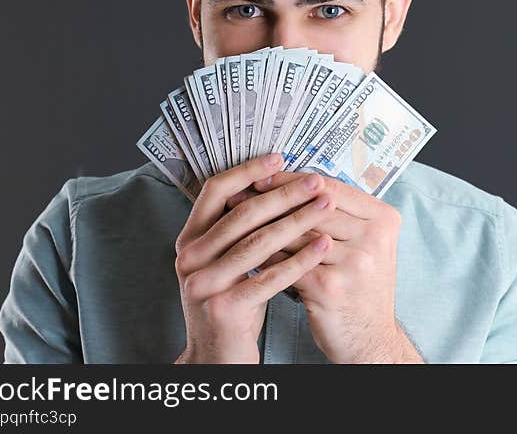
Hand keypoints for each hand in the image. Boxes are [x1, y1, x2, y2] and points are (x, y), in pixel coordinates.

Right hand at [172, 154, 335, 363]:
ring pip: (257, 243)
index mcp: (189, 240)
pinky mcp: (224, 309)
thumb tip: (278, 186)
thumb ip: (241, 230)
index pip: (215, 191)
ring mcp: (204, 285)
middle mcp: (190, 258)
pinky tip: (323, 246)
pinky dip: (299, 260)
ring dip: (297, 221)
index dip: (247, 172)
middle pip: (242, 213)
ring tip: (327, 205)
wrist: (217, 359)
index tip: (280, 158)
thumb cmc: (232, 304)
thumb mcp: (227, 263)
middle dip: (284, 193)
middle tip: (317, 181)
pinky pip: (268, 278)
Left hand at [249, 171, 422, 363]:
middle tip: (241, 193)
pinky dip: (266, 255)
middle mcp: (374, 237)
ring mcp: (354, 262)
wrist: (370, 339)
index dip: (294, 180)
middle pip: (312, 207)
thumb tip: (291, 184)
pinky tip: (246, 251)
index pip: (332, 187)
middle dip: (273, 200)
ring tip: (236, 219)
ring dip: (262, 225)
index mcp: (384, 219)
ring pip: (296, 233)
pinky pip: (287, 262)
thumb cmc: (360, 289)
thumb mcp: (364, 245)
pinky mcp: (330, 286)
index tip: (264, 175)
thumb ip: (339, 215)